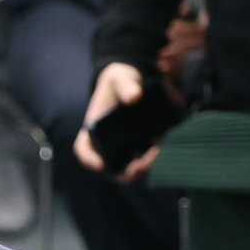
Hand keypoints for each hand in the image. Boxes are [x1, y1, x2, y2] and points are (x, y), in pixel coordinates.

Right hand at [73, 62, 158, 180]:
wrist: (136, 81)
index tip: (100, 164)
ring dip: (143, 168)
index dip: (89, 159)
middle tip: (141, 165)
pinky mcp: (141, 147)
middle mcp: (106, 145)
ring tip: (158, 153)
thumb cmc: (120, 80)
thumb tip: (135, 97)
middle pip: (110, 168)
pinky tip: (166, 146)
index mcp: (92, 131)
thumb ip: (125, 86)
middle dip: (125, 172)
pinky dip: (155, 159)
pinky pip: (145, 160)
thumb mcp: (120, 77)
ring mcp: (124, 149)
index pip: (84, 149)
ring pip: (130, 169)